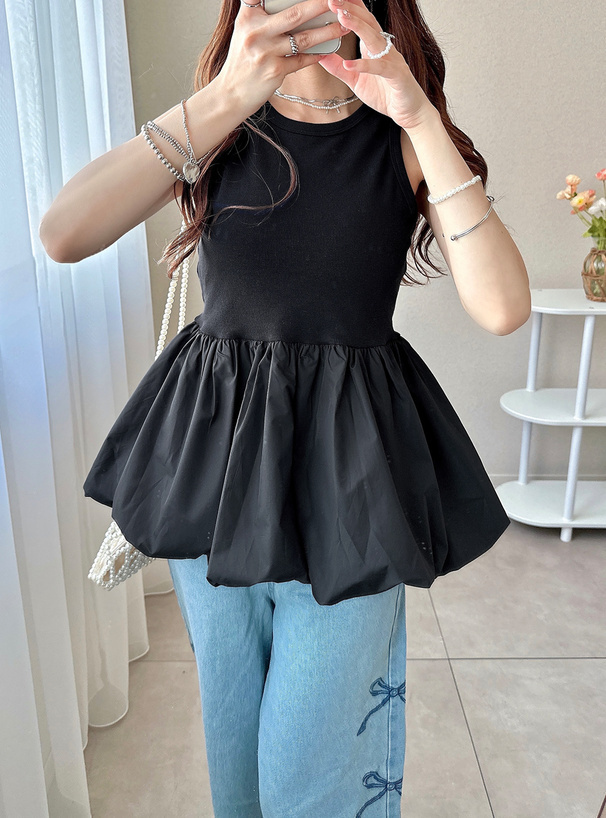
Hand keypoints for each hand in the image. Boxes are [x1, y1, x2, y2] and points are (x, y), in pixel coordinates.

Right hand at [217, 0, 345, 120]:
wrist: (231, 94)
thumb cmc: (243, 60)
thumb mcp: (245, 31)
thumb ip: (260, 14)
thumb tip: (293, 6)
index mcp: (247, 16)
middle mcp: (255, 31)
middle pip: (294, 13)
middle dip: (320, 4)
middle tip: (338, 0)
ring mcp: (265, 52)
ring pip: (303, 38)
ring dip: (327, 31)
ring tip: (343, 26)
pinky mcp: (274, 71)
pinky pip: (302, 60)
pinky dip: (316, 54)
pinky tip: (328, 50)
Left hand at [318, 0, 435, 130]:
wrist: (410, 112)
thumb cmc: (386, 94)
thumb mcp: (356, 81)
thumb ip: (339, 68)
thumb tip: (320, 56)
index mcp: (374, 47)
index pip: (362, 20)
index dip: (351, 7)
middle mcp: (384, 49)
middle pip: (368, 22)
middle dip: (351, 9)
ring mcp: (392, 60)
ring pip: (375, 38)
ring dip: (358, 27)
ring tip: (341, 17)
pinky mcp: (397, 76)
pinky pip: (380, 68)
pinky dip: (364, 65)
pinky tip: (349, 64)